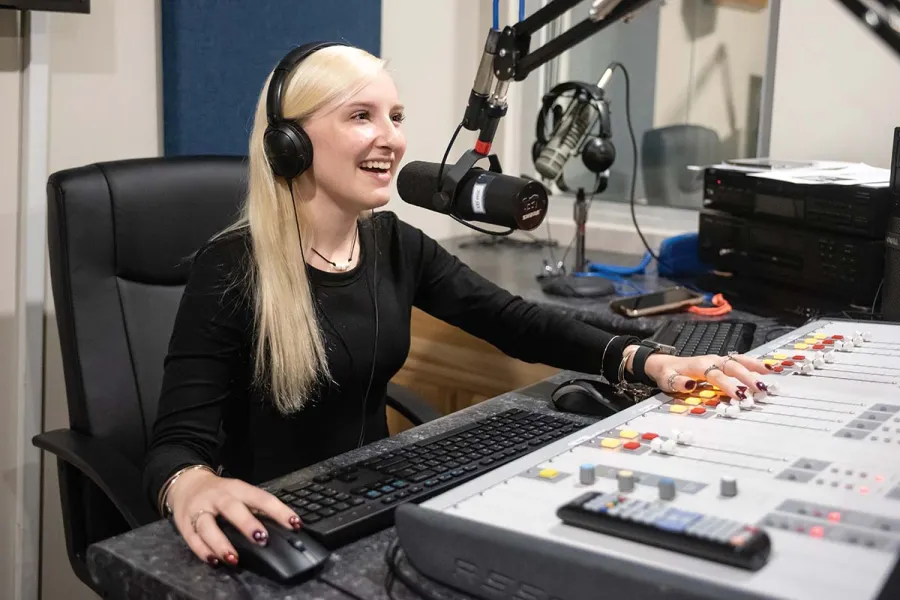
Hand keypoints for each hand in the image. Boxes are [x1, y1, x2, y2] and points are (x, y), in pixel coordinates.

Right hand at [166, 468, 301, 566]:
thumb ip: (257, 508)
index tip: (294, 523)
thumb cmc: (221, 492)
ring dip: (221, 543)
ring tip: (234, 558)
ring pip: (208, 526)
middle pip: (232, 508)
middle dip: (247, 524)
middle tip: (262, 539)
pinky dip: (202, 551)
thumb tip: (284, 525)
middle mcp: (218, 497)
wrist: (187, 483)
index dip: (278, 510)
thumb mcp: (240, 492)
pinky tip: (214, 560)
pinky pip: (192, 539)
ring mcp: (200, 510)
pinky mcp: (185, 524)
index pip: (261, 498)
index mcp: (237, 488)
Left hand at [626, 346, 771, 400]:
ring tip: (770, 373)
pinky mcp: (721, 362)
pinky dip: (752, 363)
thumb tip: (691, 384)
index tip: (739, 395)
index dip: (728, 385)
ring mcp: (717, 360)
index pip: (716, 376)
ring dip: (754, 366)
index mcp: (699, 366)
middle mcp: (711, 361)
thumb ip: (679, 382)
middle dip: (747, 377)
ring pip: (738, 360)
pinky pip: (739, 360)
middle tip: (760, 389)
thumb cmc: (667, 374)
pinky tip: (766, 368)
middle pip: (732, 367)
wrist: (664, 363)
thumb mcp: (667, 380)